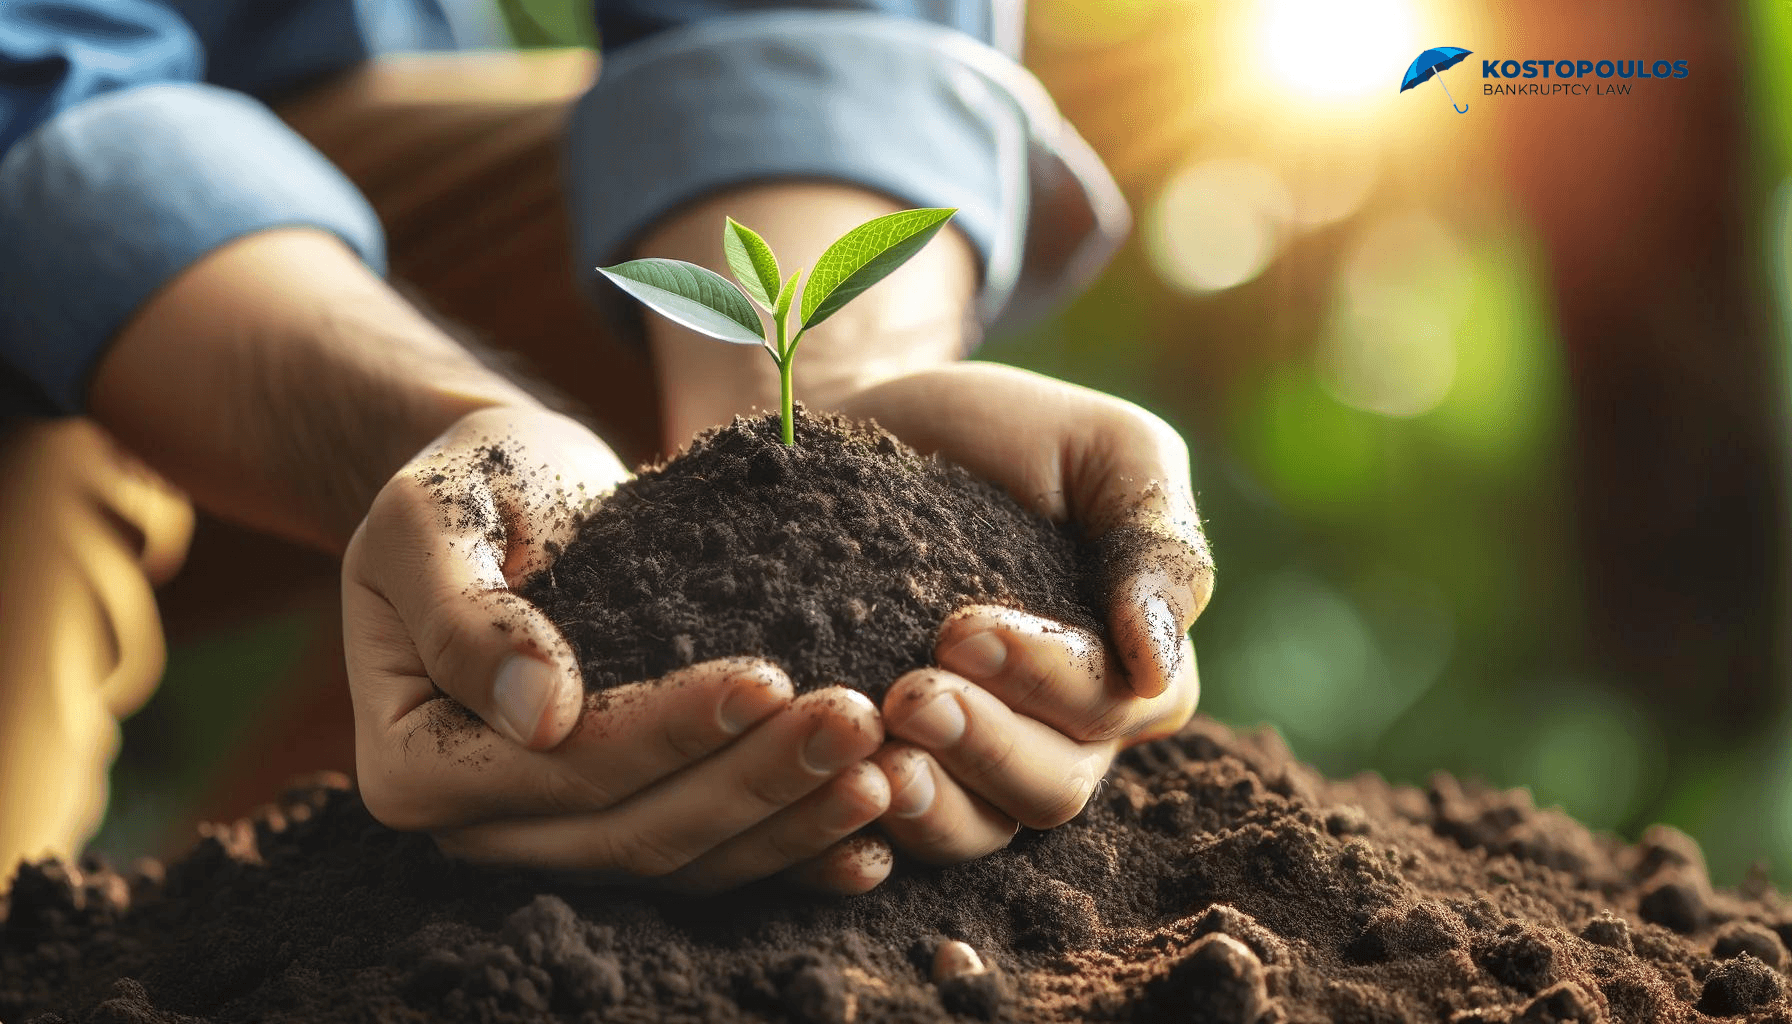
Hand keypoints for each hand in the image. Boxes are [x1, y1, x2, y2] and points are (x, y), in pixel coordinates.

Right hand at [343, 406, 891, 892]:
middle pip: (635, 832)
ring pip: (688, 859)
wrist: (513, 491)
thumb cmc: (468, 486)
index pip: (561, 767)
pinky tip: (872, 838)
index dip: (667, 732)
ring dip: (791, 821)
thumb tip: (536, 716)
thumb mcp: (435, 516)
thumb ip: (464, 612)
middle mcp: (482, 826)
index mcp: (411, 763)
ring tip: (883, 769)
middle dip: (754, 780)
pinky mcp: (631, 818)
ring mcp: (560, 836)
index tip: (766, 678)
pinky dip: (795, 854)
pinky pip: (716, 859)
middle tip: (858, 722)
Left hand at [836, 363, 1211, 861]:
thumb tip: (1159, 665)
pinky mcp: (887, 777)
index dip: (1044, 679)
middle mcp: (1063, 738)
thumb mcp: (1106, 450)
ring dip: (927, 806)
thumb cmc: (1001, 434)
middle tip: (906, 695)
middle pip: (1049, 788)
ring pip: (976, 831)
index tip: (961, 627)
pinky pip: (884, 844)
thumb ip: (1158, 540)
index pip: (1111, 708)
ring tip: (868, 760)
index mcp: (1130, 670)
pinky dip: (857, 839)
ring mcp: (973, 769)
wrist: (861, 429)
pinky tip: (821, 802)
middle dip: (981, 747)